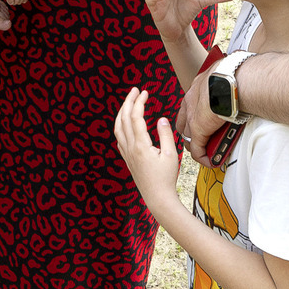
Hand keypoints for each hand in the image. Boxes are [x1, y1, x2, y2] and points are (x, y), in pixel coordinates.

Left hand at [114, 87, 182, 214]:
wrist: (157, 198)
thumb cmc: (166, 178)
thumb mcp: (171, 155)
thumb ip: (166, 134)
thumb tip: (161, 119)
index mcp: (141, 146)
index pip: (136, 117)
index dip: (139, 102)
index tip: (145, 92)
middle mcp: (130, 148)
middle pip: (124, 119)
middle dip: (128, 102)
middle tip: (135, 90)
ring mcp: (126, 153)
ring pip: (118, 128)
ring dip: (122, 112)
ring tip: (129, 102)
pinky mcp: (127, 159)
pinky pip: (119, 137)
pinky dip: (120, 125)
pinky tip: (126, 122)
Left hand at [176, 75, 229, 165]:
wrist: (230, 80)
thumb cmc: (231, 73)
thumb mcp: (222, 74)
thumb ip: (223, 80)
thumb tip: (236, 77)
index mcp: (196, 88)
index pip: (189, 106)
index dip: (193, 115)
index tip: (201, 120)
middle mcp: (190, 103)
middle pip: (183, 122)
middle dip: (190, 132)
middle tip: (201, 138)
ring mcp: (192, 118)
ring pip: (188, 137)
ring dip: (196, 145)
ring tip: (206, 151)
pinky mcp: (199, 131)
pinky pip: (197, 149)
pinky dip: (203, 157)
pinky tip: (211, 161)